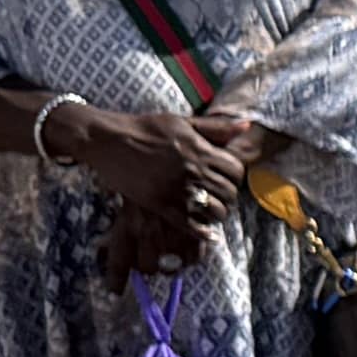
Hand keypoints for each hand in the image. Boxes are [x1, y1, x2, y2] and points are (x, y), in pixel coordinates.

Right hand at [60, 106, 253, 274]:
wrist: (110, 140)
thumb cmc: (146, 128)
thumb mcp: (182, 122)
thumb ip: (215, 127)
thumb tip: (246, 125)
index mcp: (200, 150)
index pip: (236, 170)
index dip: (235, 176)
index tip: (226, 178)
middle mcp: (192, 171)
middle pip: (228, 193)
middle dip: (228, 196)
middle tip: (220, 197)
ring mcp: (177, 189)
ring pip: (214, 211)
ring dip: (217, 213)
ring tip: (211, 211)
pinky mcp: (160, 204)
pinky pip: (189, 225)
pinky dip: (202, 232)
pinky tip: (207, 234)